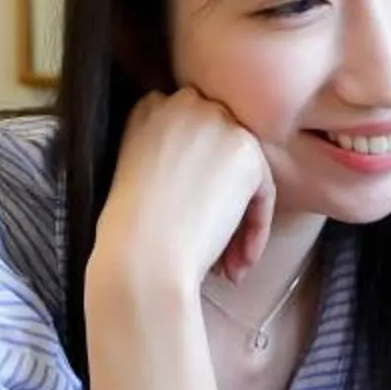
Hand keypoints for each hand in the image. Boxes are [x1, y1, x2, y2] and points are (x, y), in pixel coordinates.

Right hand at [80, 89, 269, 389]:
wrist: (136, 283)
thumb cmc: (125, 265)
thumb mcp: (141, 211)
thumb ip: (163, 183)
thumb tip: (187, 199)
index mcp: (137, 117)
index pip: (193, 137)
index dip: (200, 197)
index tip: (181, 241)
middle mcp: (166, 106)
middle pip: (229, 148)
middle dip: (227, 204)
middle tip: (204, 258)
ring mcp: (200, 122)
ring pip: (250, 168)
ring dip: (242, 219)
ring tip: (216, 263)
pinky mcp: (234, 146)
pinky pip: (266, 183)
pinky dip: (256, 224)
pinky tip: (227, 259)